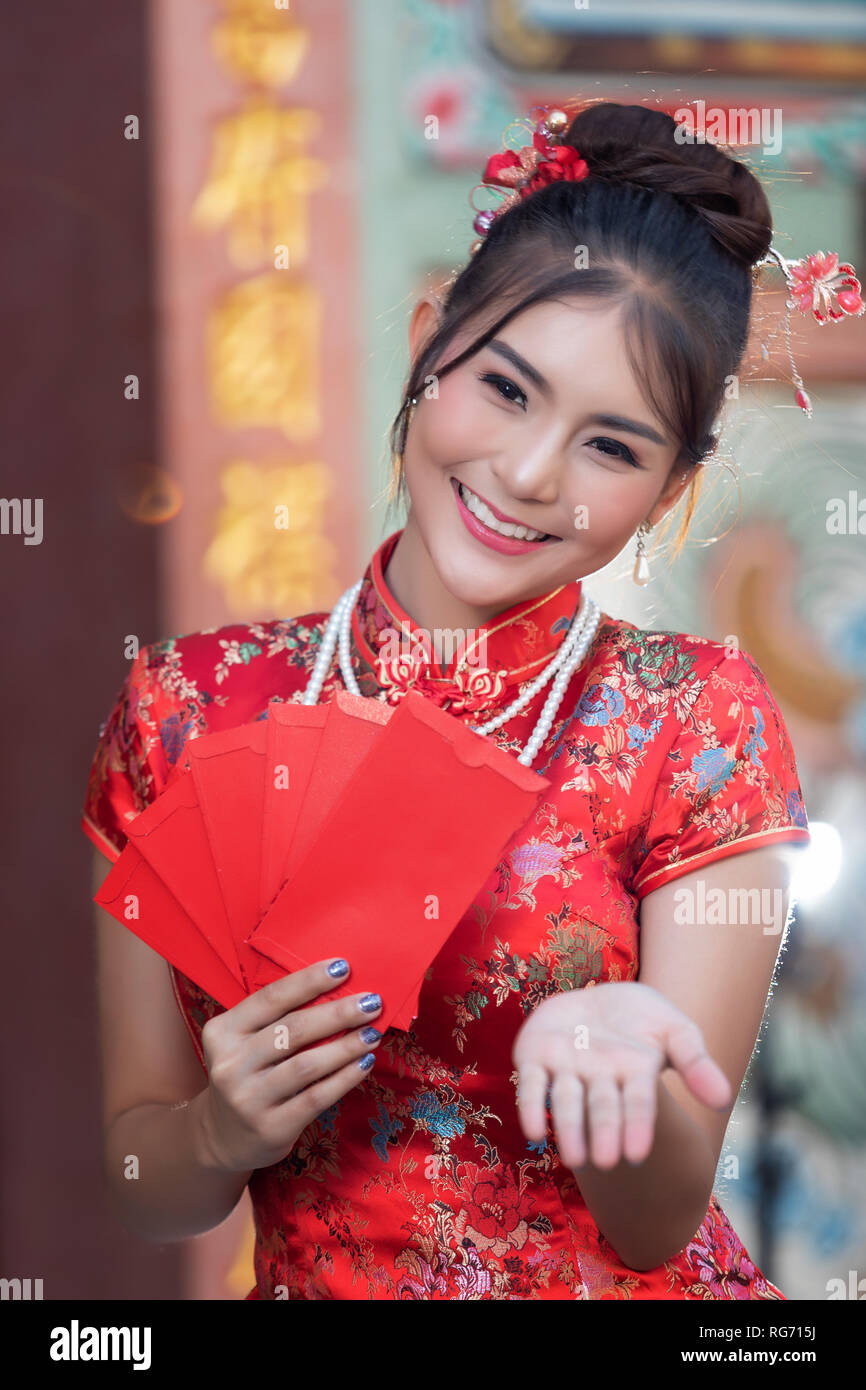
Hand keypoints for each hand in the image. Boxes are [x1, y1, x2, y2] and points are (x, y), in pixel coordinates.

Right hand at [193, 959, 382, 1172]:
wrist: (223, 1139)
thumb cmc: (247, 1076)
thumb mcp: (246, 1043)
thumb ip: (278, 1019)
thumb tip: (339, 992)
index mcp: (223, 1032)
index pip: (270, 998)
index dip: (308, 981)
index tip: (342, 967)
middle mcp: (231, 1064)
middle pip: (292, 1030)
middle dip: (337, 1013)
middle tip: (372, 1002)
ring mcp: (249, 1098)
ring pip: (307, 1064)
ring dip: (347, 1046)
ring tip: (373, 1033)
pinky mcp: (271, 1127)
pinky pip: (316, 1097)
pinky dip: (345, 1077)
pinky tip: (364, 1063)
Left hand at [512, 982, 731, 1169]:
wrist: (603, 998)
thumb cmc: (645, 1020)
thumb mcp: (677, 1030)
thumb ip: (696, 1063)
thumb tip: (724, 1100)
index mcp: (634, 1073)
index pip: (637, 1102)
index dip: (636, 1125)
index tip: (635, 1154)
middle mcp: (599, 1077)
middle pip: (601, 1106)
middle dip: (602, 1131)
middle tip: (603, 1162)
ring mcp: (566, 1068)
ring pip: (564, 1100)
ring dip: (567, 1127)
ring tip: (572, 1159)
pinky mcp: (535, 1056)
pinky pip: (530, 1083)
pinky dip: (529, 1104)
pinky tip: (532, 1131)